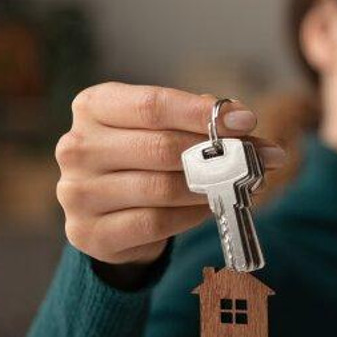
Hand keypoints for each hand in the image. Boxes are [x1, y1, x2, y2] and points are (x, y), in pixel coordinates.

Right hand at [55, 82, 285, 268]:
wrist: (108, 216)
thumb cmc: (142, 159)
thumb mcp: (164, 129)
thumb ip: (199, 122)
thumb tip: (241, 122)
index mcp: (93, 106)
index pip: (153, 105)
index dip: (202, 114)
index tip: (247, 121)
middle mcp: (76, 146)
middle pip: (160, 147)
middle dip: (218, 154)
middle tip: (259, 159)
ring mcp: (76, 192)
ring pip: (161, 188)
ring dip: (211, 188)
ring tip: (241, 185)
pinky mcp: (87, 232)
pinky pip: (155, 223)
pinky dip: (191, 215)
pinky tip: (209, 207)